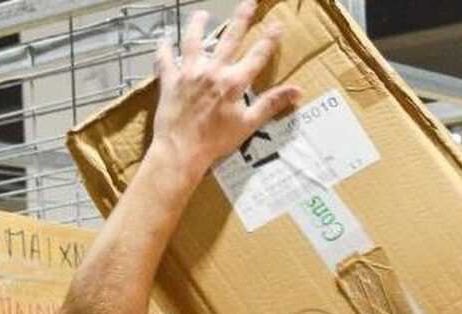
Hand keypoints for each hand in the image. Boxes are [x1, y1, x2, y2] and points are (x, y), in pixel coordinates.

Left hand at [150, 1, 301, 178]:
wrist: (181, 151)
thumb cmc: (216, 141)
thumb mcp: (248, 124)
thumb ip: (271, 104)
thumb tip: (298, 91)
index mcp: (234, 82)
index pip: (257, 55)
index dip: (269, 39)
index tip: (277, 24)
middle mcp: (212, 71)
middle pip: (229, 38)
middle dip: (241, 18)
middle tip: (248, 2)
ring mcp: (189, 73)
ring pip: (193, 41)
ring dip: (197, 25)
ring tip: (201, 14)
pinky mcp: (170, 81)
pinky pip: (164, 60)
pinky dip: (163, 49)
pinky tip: (164, 39)